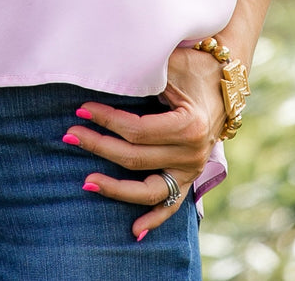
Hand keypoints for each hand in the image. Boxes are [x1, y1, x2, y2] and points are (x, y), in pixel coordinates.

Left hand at [63, 47, 225, 238]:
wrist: (224, 84)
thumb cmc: (193, 69)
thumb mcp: (171, 64)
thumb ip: (144, 70)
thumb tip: (107, 69)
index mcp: (188, 125)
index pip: (137, 130)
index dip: (107, 121)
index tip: (82, 110)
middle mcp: (192, 153)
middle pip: (136, 158)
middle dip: (99, 146)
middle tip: (70, 134)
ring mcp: (191, 170)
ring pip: (149, 190)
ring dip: (116, 189)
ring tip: (87, 181)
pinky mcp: (189, 178)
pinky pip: (171, 206)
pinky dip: (153, 219)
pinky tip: (133, 231)